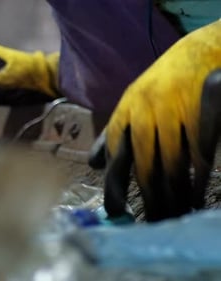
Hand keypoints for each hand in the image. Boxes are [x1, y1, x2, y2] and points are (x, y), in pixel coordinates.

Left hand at [89, 20, 220, 221]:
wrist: (198, 52)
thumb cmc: (160, 85)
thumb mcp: (130, 105)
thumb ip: (112, 135)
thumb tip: (92, 164)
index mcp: (124, 112)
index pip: (114, 153)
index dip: (114, 183)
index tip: (115, 211)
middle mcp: (144, 112)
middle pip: (144, 164)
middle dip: (148, 196)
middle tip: (150, 221)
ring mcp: (172, 112)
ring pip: (171, 163)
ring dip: (173, 193)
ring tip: (173, 214)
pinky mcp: (198, 113)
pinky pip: (197, 152)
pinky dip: (197, 176)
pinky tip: (195, 193)